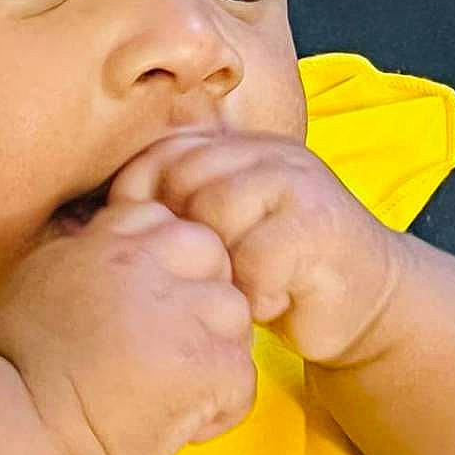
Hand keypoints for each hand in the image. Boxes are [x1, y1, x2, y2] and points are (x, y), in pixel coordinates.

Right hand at [0, 200, 257, 454]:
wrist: (17, 425)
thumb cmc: (16, 368)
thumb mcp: (39, 279)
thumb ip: (84, 253)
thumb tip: (108, 245)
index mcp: (108, 243)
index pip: (168, 224)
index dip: (168, 267)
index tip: (151, 308)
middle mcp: (147, 267)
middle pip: (212, 259)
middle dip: (202, 300)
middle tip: (174, 348)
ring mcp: (179, 315)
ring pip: (235, 316)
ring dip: (216, 353)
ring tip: (180, 389)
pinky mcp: (201, 367)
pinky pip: (242, 380)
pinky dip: (221, 409)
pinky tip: (185, 425)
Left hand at [106, 130, 403, 364]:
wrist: (364, 301)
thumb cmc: (276, 274)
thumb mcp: (222, 237)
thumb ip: (176, 216)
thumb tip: (91, 228)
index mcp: (234, 150)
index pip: (161, 154)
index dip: (140, 201)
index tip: (143, 251)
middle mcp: (265, 154)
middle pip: (184, 179)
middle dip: (182, 239)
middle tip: (201, 280)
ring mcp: (297, 184)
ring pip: (218, 212)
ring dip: (220, 266)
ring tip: (237, 291)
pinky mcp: (321, 226)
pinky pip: (258, 257)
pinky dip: (257, 292)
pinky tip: (268, 305)